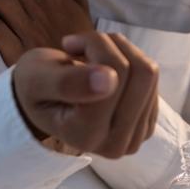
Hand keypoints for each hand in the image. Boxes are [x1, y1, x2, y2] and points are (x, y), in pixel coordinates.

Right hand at [12, 31, 159, 157]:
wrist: (42, 99)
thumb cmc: (36, 84)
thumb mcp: (38, 78)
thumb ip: (68, 82)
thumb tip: (108, 80)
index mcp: (85, 136)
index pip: (115, 73)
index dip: (95, 45)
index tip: (69, 44)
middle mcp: (114, 144)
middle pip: (140, 72)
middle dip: (110, 46)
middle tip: (81, 46)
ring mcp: (135, 138)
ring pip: (149, 72)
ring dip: (121, 50)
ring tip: (92, 56)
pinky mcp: (147, 125)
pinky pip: (154, 78)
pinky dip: (130, 61)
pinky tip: (106, 69)